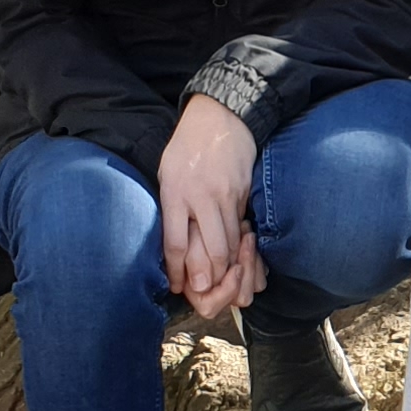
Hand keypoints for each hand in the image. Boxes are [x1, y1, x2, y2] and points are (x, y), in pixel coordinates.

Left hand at [158, 94, 263, 319]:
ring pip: (231, 244)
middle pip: (210, 251)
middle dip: (210, 278)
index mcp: (175, 192)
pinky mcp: (243, 195)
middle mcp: (201, 197)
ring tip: (222, 280)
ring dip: (228, 268)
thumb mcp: (167, 174)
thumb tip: (174, 247)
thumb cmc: (187, 147)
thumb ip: (170, 208)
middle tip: (206, 292)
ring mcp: (226, 197)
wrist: (222, 117)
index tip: (179, 287)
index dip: (178, 272)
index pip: (176, 244)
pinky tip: (236, 258)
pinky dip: (240, 249)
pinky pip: (241, 230)